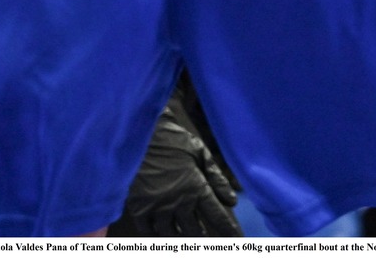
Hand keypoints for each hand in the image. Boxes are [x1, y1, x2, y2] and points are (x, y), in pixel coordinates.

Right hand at [109, 82, 242, 236]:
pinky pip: (148, 232)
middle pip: (194, 230)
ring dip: (180, 238)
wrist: (139, 134)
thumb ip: (216, 177)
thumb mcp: (200, 152)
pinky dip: (156, 236)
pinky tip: (161, 234)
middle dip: (203, 237)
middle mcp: (178, 201)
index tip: (236, 239)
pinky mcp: (138, 208)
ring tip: (186, 238)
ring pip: (171, 234)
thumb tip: (232, 200)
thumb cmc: (172, 140)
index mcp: (196, 187)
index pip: (216, 216)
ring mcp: (157, 207)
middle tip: (208, 240)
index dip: (228, 230)